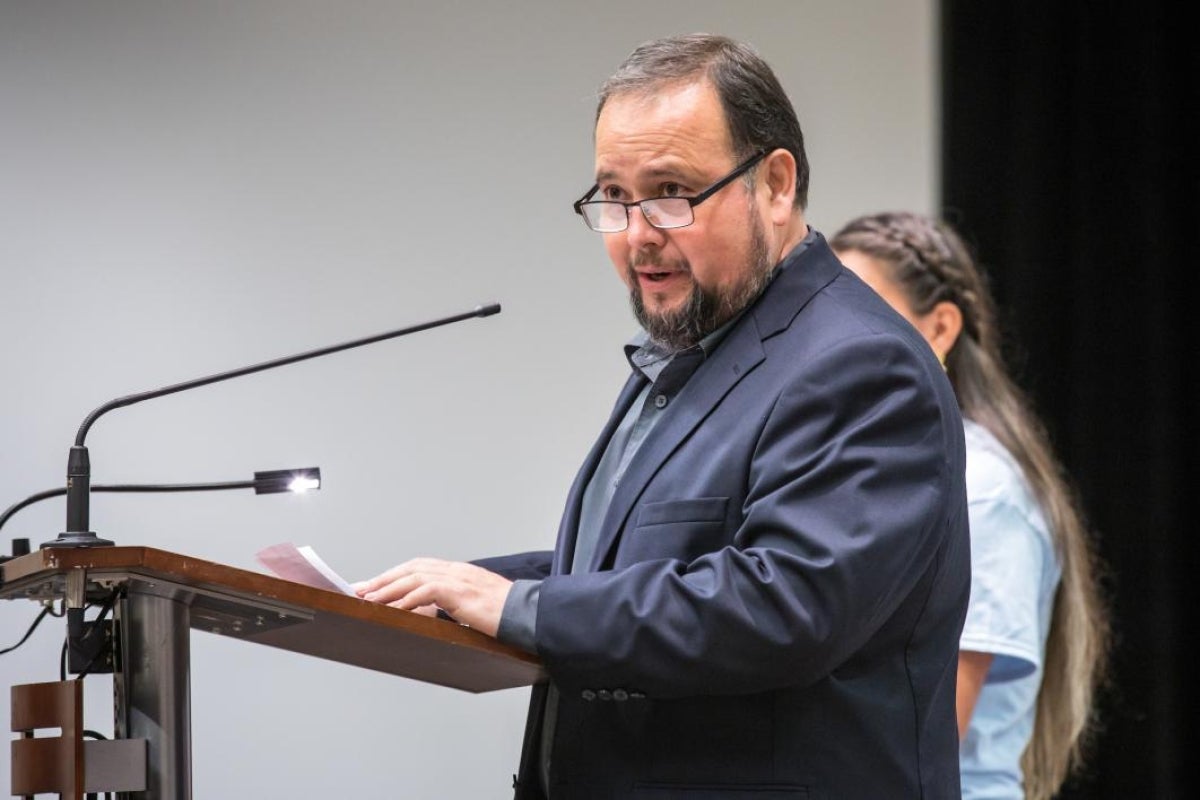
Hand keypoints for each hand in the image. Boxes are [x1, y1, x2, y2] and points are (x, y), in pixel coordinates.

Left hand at [353, 558, 511, 636]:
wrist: (530, 615)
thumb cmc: (507, 615)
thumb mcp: (476, 606)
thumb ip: (454, 604)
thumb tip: (430, 614)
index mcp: (460, 572)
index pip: (420, 567)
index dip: (395, 575)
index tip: (374, 585)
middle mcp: (457, 570)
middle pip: (412, 567)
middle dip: (384, 578)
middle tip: (361, 589)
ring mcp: (459, 578)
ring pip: (414, 576)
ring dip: (388, 588)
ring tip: (368, 598)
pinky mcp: (461, 591)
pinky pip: (427, 590)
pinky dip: (407, 598)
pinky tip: (394, 607)